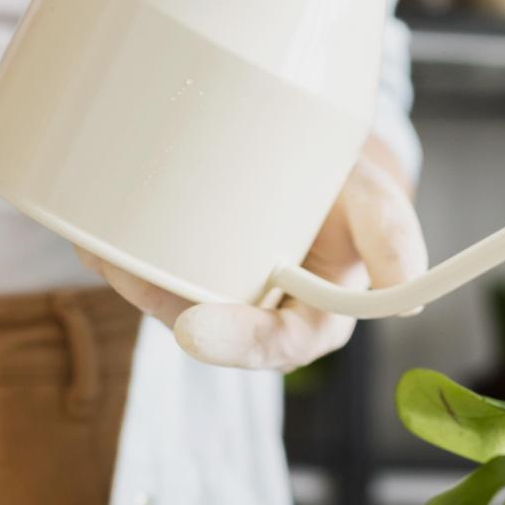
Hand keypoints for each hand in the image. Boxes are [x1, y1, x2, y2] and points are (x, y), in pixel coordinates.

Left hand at [78, 138, 428, 370]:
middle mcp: (259, 318)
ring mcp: (216, 294)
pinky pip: (146, 271)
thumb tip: (413, 299)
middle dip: (155, 299)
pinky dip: (116, 252)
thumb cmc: (349, 190)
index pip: (274, 346)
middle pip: (202, 324)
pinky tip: (90, 230)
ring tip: (95, 238)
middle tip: (116, 264)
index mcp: (311, 321)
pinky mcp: (185, 269)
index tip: (189, 330)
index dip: (234, 343)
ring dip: (124, 276)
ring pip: (164, 298)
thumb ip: (392, 239)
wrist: (319, 159)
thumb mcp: (377, 203)